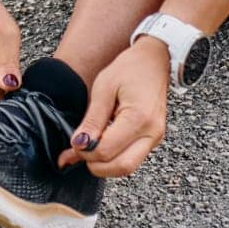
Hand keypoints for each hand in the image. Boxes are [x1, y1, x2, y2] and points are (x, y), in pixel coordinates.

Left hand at [56, 37, 168, 177]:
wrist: (155, 60)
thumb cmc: (130, 68)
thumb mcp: (104, 87)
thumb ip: (92, 119)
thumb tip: (78, 144)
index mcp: (139, 118)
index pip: (107, 150)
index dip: (86, 151)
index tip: (73, 143)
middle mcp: (152, 133)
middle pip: (122, 168)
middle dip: (96, 165)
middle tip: (79, 151)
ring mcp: (155, 138)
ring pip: (128, 167)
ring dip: (105, 164)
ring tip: (88, 146)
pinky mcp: (152, 139)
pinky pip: (132, 158)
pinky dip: (114, 157)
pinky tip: (100, 145)